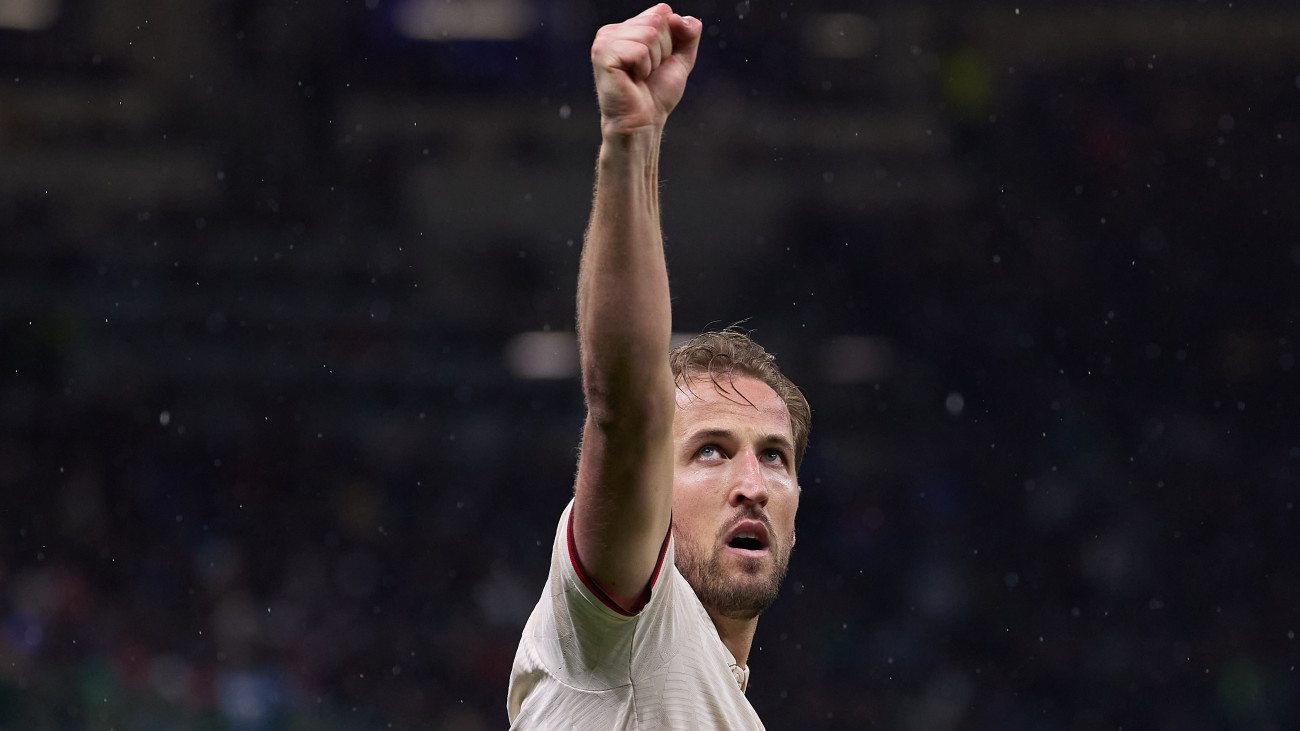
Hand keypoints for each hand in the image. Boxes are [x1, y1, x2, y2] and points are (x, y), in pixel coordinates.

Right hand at [591, 4, 701, 137]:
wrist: (644, 122)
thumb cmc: (656, 94)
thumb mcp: (681, 59)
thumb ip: (688, 33)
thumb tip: (679, 18)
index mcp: (628, 27)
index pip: (662, 11)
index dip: (670, 39)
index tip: (658, 61)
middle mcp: (613, 30)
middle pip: (656, 21)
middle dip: (663, 50)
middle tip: (648, 71)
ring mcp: (604, 40)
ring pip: (649, 35)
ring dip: (653, 61)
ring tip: (640, 76)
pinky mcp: (602, 54)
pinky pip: (639, 51)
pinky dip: (643, 69)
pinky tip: (631, 80)